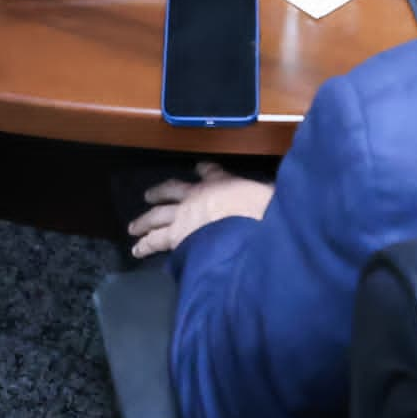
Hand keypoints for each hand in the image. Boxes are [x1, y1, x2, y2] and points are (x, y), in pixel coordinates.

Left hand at [129, 162, 275, 257]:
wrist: (241, 223)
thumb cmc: (260, 210)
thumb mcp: (269, 198)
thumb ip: (267, 199)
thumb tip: (282, 203)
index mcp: (221, 183)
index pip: (211, 172)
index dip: (205, 170)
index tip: (200, 167)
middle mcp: (197, 195)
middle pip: (173, 190)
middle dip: (160, 192)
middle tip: (148, 195)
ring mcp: (183, 214)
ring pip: (157, 215)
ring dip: (145, 220)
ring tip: (134, 226)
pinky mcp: (175, 235)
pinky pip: (155, 240)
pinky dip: (145, 245)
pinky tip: (136, 250)